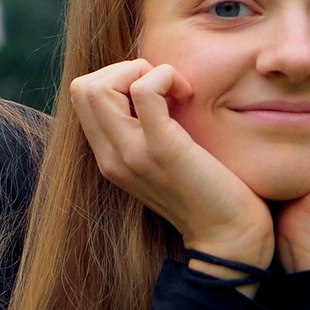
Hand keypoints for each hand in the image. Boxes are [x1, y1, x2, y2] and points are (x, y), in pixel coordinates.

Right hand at [68, 59, 272, 272]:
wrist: (228, 238)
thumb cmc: (207, 195)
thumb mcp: (162, 162)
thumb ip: (145, 133)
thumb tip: (151, 90)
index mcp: (108, 158)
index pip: (81, 98)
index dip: (116, 80)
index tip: (155, 94)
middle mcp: (110, 157)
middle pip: (83, 88)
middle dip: (124, 70)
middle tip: (163, 88)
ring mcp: (131, 154)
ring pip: (100, 86)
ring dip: (142, 72)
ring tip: (173, 90)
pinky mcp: (161, 149)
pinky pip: (145, 90)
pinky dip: (165, 77)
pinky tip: (187, 93)